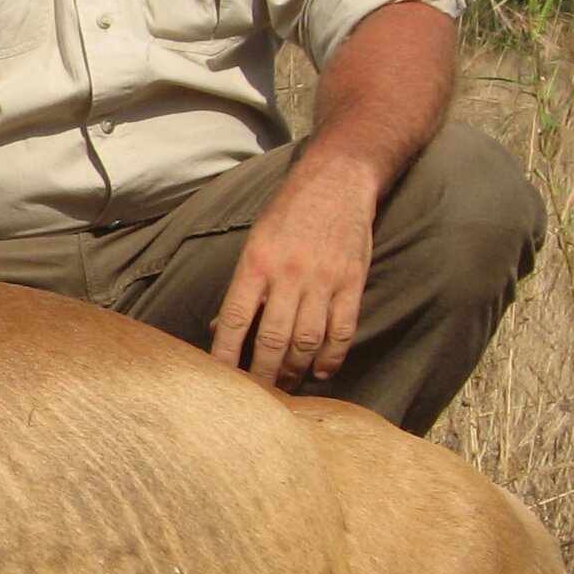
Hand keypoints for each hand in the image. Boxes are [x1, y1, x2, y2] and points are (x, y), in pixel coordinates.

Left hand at [211, 154, 381, 392]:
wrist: (337, 180)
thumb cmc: (288, 213)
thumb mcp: (255, 241)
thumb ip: (243, 285)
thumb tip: (222, 327)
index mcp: (257, 262)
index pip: (235, 318)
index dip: (226, 353)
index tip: (221, 379)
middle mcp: (289, 273)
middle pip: (272, 337)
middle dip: (263, 372)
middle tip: (258, 394)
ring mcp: (324, 279)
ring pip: (307, 339)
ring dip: (295, 370)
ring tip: (286, 386)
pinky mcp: (352, 281)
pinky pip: (342, 329)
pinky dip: (332, 356)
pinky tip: (321, 370)